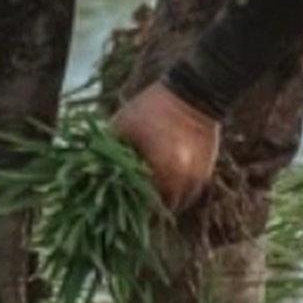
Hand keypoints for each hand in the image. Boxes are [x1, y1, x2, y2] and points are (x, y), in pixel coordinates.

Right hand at [0, 194, 43, 302]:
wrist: (16, 178)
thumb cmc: (7, 211)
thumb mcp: (10, 248)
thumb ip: (11, 282)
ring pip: (11, 296)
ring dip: (28, 294)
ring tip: (43, 280)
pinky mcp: (10, 257)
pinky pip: (21, 282)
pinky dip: (32, 278)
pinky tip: (36, 258)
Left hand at [112, 81, 222, 211]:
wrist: (193, 95)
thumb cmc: (153, 108)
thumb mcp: (123, 125)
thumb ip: (110, 149)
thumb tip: (96, 167)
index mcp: (161, 171)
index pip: (142, 201)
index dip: (129, 202)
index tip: (120, 200)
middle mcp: (182, 181)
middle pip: (163, 207)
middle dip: (148, 204)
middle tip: (134, 197)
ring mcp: (197, 178)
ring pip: (181, 202)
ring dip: (166, 199)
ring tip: (151, 191)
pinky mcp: (207, 171)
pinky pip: (192, 191)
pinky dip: (179, 190)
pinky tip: (167, 181)